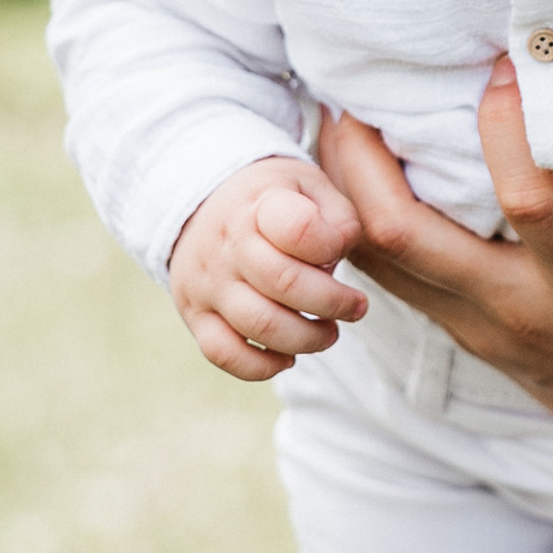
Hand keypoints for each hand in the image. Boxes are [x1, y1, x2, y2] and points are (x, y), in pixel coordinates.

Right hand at [168, 157, 365, 380]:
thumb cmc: (273, 202)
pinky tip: (287, 358)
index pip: (298, 228)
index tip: (341, 250)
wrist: (203, 205)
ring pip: (259, 324)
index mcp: (260, 204)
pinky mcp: (195, 315)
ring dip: (306, 339)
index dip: (332, 245)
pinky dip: (260, 367)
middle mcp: (227, 244)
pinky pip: (222, 353)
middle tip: (356, 307)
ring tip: (329, 333)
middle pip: (285, 283)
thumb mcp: (310, 186)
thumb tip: (341, 254)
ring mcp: (208, 283)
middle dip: (333, 303)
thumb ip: (338, 217)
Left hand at [318, 59, 552, 552]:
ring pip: (372, 253)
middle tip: (352, 68)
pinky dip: (350, 218)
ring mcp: (479, 323)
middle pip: (399, 234)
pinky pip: (383, 272)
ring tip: (332, 96)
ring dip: (336, 182)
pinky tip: (347, 157)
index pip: (532, 209)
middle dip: (360, 156)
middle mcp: (518, 308)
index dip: (504, 132)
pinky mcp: (462, 327)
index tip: (502, 60)